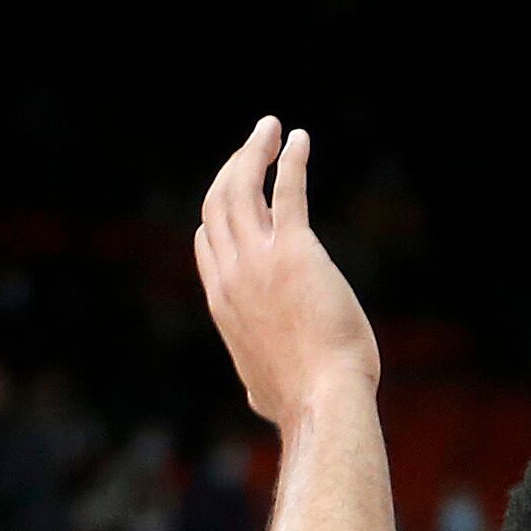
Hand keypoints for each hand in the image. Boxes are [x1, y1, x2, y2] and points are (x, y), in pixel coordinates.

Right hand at [194, 119, 380, 430]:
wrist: (322, 401)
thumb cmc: (301, 401)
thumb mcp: (263, 390)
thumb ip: (256, 380)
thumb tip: (258, 396)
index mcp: (223, 303)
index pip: (207, 241)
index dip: (218, 211)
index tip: (238, 192)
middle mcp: (232, 275)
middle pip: (217, 204)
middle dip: (233, 168)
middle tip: (253, 146)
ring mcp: (259, 261)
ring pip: (242, 188)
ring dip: (253, 151)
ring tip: (270, 128)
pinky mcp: (296, 251)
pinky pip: (288, 192)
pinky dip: (291, 161)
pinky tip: (298, 139)